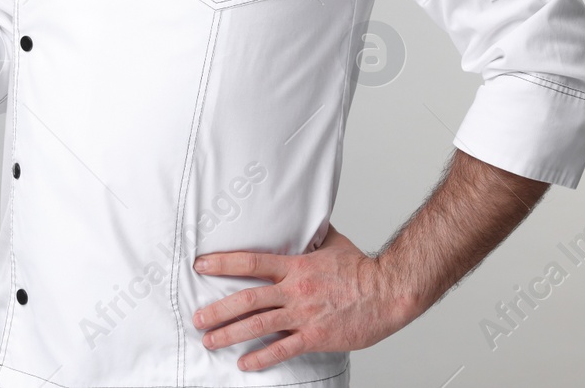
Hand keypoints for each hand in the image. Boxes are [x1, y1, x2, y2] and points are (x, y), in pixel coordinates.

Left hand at [191, 224, 416, 371]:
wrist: (388, 292)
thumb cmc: (363, 269)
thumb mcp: (334, 244)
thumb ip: (314, 236)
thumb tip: (307, 219)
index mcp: (296, 265)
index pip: (252, 262)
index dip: (223, 263)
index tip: (201, 265)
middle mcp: (295, 290)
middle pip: (247, 298)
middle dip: (218, 309)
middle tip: (197, 316)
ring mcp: (303, 315)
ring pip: (258, 325)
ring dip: (230, 333)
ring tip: (209, 340)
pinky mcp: (315, 336)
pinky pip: (283, 349)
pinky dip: (261, 358)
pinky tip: (245, 363)